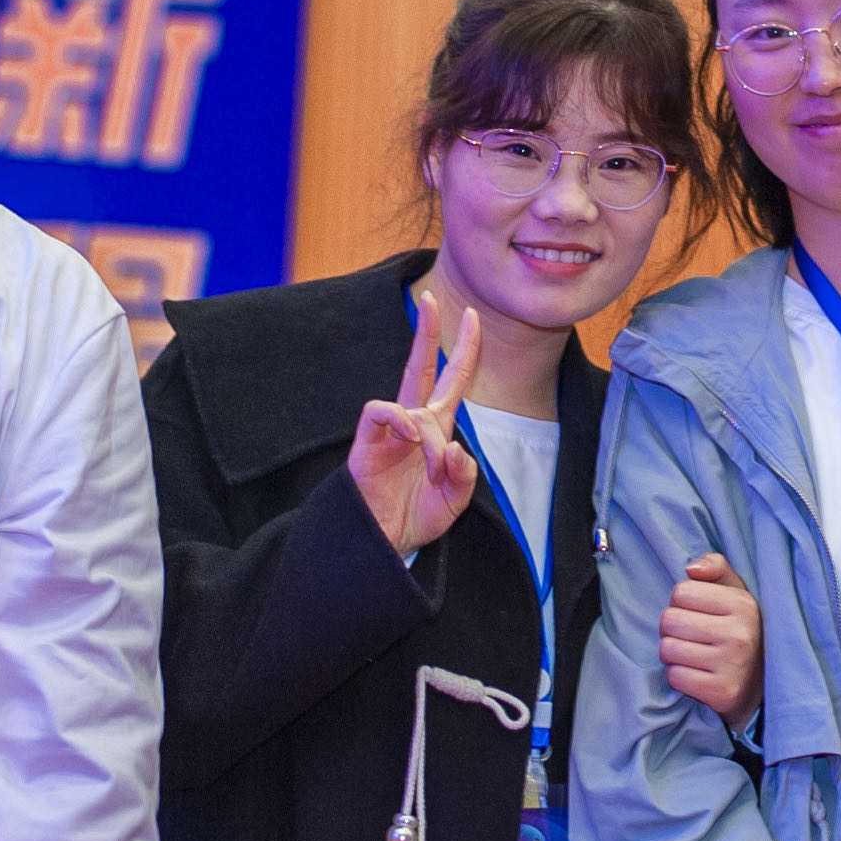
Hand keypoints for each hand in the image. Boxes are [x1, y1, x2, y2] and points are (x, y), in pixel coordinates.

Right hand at [347, 289, 480, 554]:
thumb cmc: (415, 517)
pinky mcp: (367, 441)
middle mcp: (414, 423)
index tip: (473, 317)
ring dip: (431, 437)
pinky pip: (383, 412)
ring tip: (434, 470)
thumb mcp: (454, 502)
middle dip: (426, 332)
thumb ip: (463, 475)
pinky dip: (400, 421)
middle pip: (422, 367)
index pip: (453, 381)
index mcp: (437, 430)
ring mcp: (390, 431)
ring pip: (415, 406)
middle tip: (428, 299)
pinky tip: (410, 440)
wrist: (385, 542)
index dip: (465, 349)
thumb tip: (453, 448)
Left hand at [659, 553, 763, 725]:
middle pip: (669, 620)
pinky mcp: (722, 692)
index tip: (696, 614)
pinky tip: (697, 675)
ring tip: (693, 656)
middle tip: (690, 637)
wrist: (762, 685)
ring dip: (673, 654)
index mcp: (743, 604)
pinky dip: (679, 676)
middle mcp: (740, 634)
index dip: (681, 603)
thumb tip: (690, 569)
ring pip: (668, 649)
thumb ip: (715, 566)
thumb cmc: (739, 630)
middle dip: (672, 629)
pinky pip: (675, 677)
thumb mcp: (735, 593)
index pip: (681, 592)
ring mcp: (732, 665)